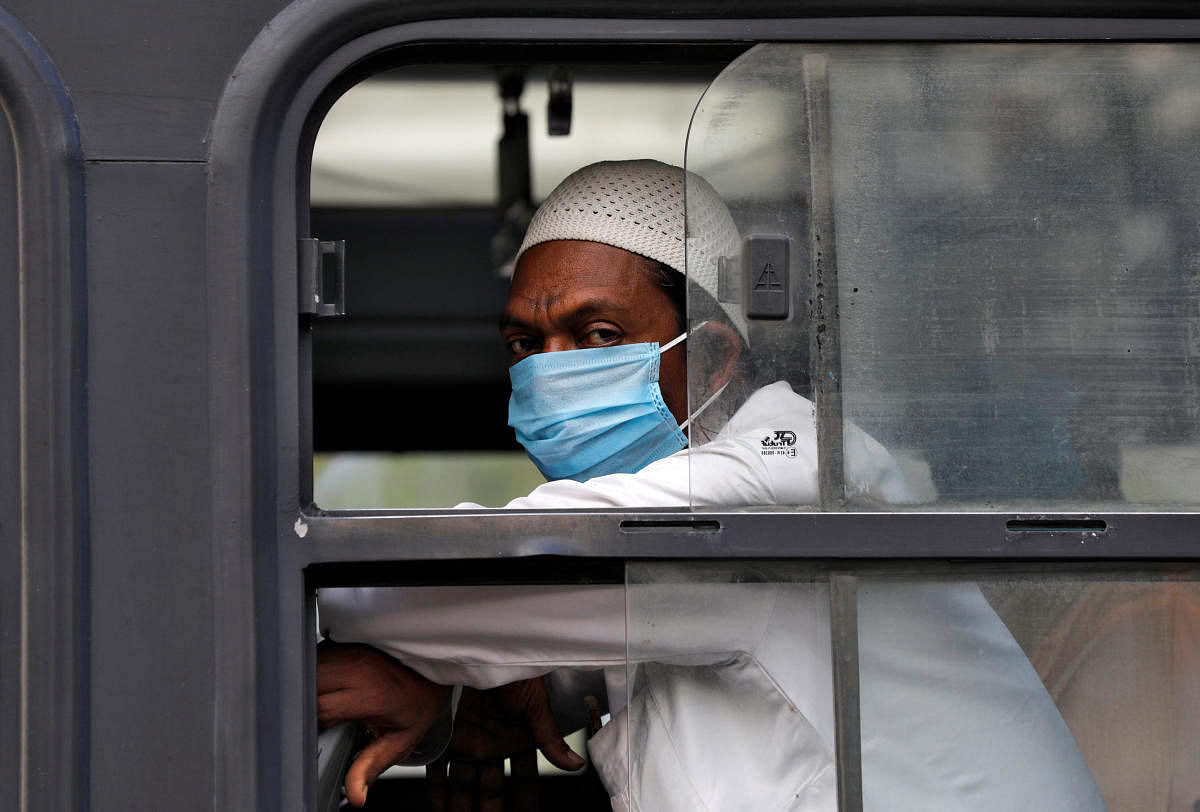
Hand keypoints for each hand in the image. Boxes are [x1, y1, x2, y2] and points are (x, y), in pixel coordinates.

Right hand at [317, 641, 452, 806]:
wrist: (431, 668)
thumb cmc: (416, 703)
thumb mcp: (400, 741)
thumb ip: (372, 766)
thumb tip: (355, 795)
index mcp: (369, 694)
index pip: (320, 710)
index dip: (310, 727)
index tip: (312, 737)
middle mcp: (356, 669)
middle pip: (307, 687)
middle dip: (301, 708)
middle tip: (308, 724)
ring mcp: (347, 652)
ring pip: (306, 671)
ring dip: (302, 690)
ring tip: (311, 706)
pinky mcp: (341, 644)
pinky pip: (313, 660)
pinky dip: (309, 676)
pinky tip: (317, 689)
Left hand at [427, 677, 584, 811]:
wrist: (482, 648)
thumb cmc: (513, 670)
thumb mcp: (535, 705)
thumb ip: (550, 738)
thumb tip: (576, 764)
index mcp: (515, 738)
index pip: (522, 777)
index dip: (524, 799)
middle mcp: (491, 743)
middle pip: (489, 786)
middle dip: (487, 809)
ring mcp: (468, 740)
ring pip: (464, 783)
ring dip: (460, 805)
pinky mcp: (446, 734)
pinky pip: (439, 768)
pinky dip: (438, 790)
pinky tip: (438, 806)